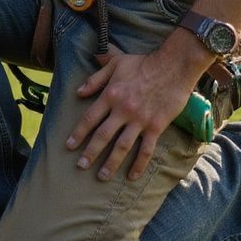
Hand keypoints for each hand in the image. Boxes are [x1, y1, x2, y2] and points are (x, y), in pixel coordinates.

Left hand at [64, 48, 192, 181]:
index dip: (78, 133)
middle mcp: (122, 110)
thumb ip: (95, 79)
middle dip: (90, 152)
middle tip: (80, 166)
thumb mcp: (115, 63)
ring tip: (101, 176)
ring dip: (111, 163)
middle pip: (102, 136)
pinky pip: (146, 150)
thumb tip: (78, 92)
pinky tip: (132, 176)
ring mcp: (140, 120)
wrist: (172, 66)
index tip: (68, 146)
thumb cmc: (142, 63)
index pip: (89, 118)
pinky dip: (138, 165)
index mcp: (111, 95)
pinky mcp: (156, 127)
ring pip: (122, 146)